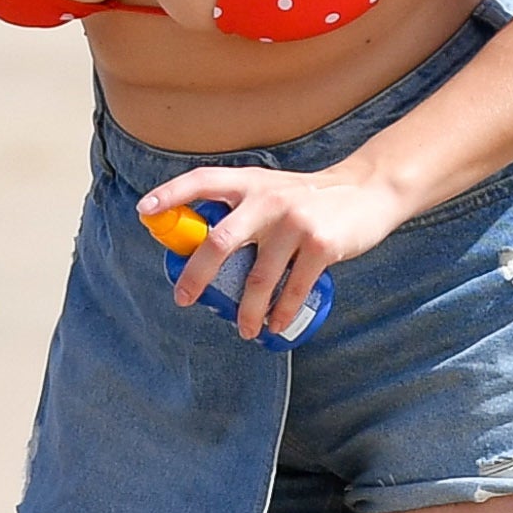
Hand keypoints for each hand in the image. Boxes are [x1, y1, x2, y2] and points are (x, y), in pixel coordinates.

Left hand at [138, 163, 414, 339]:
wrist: (368, 192)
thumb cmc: (310, 198)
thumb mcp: (273, 190)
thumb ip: (243, 208)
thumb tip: (201, 246)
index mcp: (250, 183)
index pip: (202, 182)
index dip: (170, 195)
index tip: (143, 213)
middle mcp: (267, 199)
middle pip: (219, 242)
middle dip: (196, 276)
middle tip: (184, 299)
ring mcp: (295, 222)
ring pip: (258, 278)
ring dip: (246, 311)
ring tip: (243, 330)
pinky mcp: (321, 245)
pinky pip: (293, 289)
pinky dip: (281, 313)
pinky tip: (275, 325)